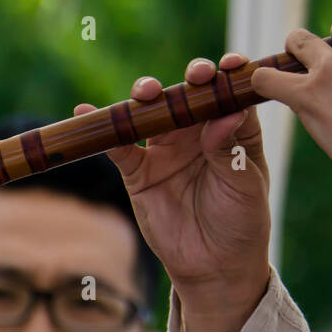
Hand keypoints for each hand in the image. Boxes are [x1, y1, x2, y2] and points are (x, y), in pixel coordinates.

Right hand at [74, 53, 271, 330]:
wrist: (216, 266)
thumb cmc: (242, 220)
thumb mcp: (245, 184)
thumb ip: (230, 149)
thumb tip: (226, 112)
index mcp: (234, 129)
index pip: (232, 93)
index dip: (232, 75)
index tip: (231, 65)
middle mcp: (200, 131)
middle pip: (191, 95)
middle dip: (192, 78)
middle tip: (195, 75)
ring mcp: (168, 149)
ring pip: (155, 112)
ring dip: (148, 95)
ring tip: (146, 91)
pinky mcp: (140, 171)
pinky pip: (120, 146)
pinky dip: (105, 131)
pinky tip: (87, 112)